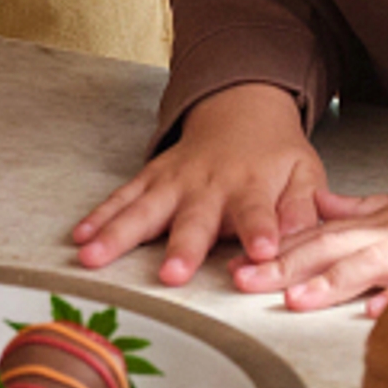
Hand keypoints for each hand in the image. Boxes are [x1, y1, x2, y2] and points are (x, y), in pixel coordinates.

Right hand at [73, 83, 331, 286]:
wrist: (241, 112)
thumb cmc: (275, 156)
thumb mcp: (306, 174)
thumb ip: (303, 206)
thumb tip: (302, 234)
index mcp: (250, 186)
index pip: (258, 211)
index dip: (261, 231)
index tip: (263, 252)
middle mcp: (206, 185)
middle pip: (192, 219)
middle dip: (181, 247)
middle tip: (171, 275)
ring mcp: (172, 181)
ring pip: (142, 209)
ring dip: (118, 233)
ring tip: (95, 257)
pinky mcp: (150, 179)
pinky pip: (121, 197)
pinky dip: (99, 216)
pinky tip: (81, 236)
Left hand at [244, 148, 387, 312]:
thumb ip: (357, 208)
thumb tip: (319, 204)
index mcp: (369, 225)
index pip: (310, 238)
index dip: (272, 250)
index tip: (237, 263)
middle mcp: (383, 237)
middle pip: (323, 251)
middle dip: (280, 266)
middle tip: (241, 280)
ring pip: (360, 267)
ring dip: (325, 283)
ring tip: (293, 299)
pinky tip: (372, 313)